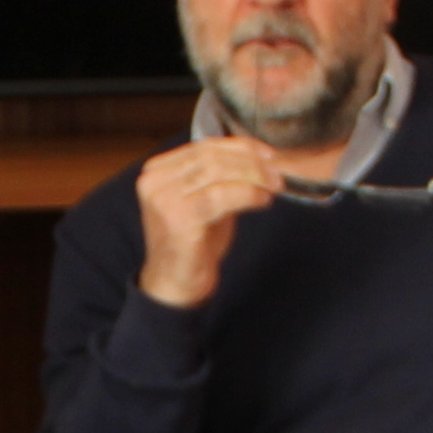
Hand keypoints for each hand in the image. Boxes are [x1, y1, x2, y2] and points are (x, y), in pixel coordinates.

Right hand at [130, 135, 290, 308]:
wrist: (174, 285)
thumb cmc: (192, 245)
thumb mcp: (204, 200)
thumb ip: (219, 177)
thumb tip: (259, 158)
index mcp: (157, 171)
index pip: (204, 146)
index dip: (240, 146)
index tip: (269, 154)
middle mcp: (155, 180)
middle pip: (212, 157)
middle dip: (251, 162)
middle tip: (278, 172)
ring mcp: (164, 199)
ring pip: (218, 172)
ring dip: (253, 177)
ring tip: (274, 186)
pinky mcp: (179, 218)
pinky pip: (221, 196)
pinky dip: (247, 194)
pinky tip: (263, 200)